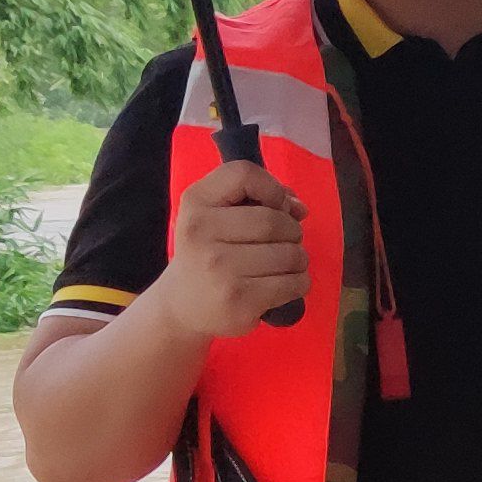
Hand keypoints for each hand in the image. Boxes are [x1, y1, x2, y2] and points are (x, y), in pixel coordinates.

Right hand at [154, 155, 308, 335]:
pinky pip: (294, 283)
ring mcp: (220, 268)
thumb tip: (298, 207)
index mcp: (195, 202)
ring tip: (283, 264)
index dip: (271, 187)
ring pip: (290, 253)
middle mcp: (202, 231)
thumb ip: (257, 198)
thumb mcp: (215, 216)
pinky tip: (284, 283)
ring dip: (298, 258)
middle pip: (275, 220)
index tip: (274, 205)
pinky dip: (299, 281)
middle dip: (292, 230)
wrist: (181, 308)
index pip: (244, 174)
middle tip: (283, 241)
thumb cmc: (207, 253)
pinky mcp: (240, 300)